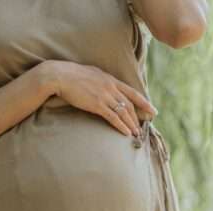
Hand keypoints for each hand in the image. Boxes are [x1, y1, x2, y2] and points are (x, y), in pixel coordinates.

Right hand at [41, 60, 157, 136]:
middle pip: (129, 104)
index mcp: (110, 79)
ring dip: (131, 124)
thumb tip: (102, 85)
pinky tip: (126, 133)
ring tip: (136, 133)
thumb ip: (100, 80)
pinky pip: (113, 117)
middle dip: (138, 117)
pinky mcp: (97, 104)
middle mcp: (111, 87)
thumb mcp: (91, 74)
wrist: (60, 76)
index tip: (152, 109)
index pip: (132, 92)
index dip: (144, 102)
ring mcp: (105, 95)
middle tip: (143, 127)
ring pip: (124, 112)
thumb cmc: (71, 75)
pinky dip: (121, 126)